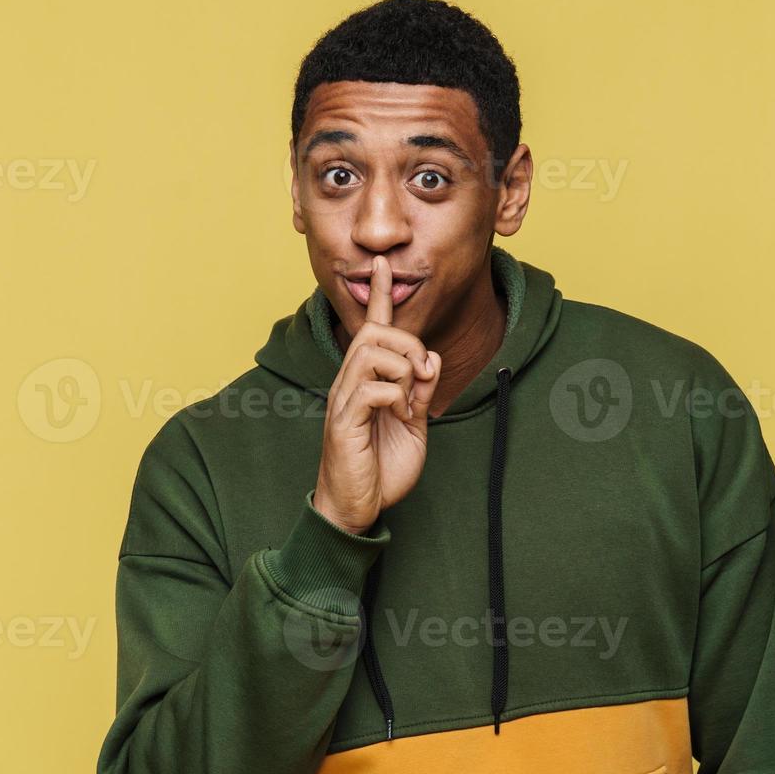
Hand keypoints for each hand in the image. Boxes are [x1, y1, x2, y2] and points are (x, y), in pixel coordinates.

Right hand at [312, 255, 441, 534]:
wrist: (357, 508)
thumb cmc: (380, 469)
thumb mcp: (413, 425)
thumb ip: (421, 391)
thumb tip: (431, 359)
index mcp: (365, 381)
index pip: (370, 328)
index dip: (378, 295)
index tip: (383, 264)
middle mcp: (349, 383)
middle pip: (375, 332)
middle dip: (409, 344)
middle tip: (423, 378)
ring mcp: (344, 400)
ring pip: (372, 352)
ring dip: (403, 370)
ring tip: (409, 401)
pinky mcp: (344, 422)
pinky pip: (372, 387)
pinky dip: (396, 397)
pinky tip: (399, 418)